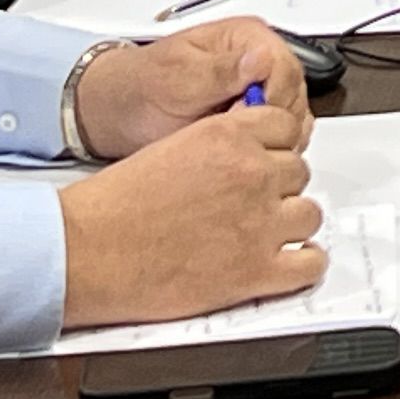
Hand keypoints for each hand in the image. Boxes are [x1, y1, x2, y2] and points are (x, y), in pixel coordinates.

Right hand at [56, 103, 326, 327]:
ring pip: (310, 215)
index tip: (268, 158)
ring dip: (292, 224)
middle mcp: (252, 173)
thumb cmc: (115, 207)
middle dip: (280, 187)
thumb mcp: (171, 147)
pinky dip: (304, 266)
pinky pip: (309, 266)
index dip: (276, 146)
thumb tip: (241, 154)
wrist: (89, 251)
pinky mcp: (256, 271)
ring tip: (269, 233)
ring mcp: (260, 223)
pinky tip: (288, 264)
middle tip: (256, 203)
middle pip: (299, 172)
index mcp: (228, 136)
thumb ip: (217, 146)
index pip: (286, 127)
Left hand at [68, 17, 312, 160]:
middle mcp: (260, 62)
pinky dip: (264, 149)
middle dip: (271, 122)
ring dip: (269, 138)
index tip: (243, 118)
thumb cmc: (141, 89)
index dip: (270, 99)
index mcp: (247, 38)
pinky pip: (280, 137)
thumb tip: (259, 58)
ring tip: (230, 145)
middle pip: (295, 96)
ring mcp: (259, 91)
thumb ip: (219, 70)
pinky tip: (237, 153)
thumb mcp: (176, 78)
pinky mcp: (255, 118)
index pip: (286, 68)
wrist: (120, 113)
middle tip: (233, 134)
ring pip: (293, 120)